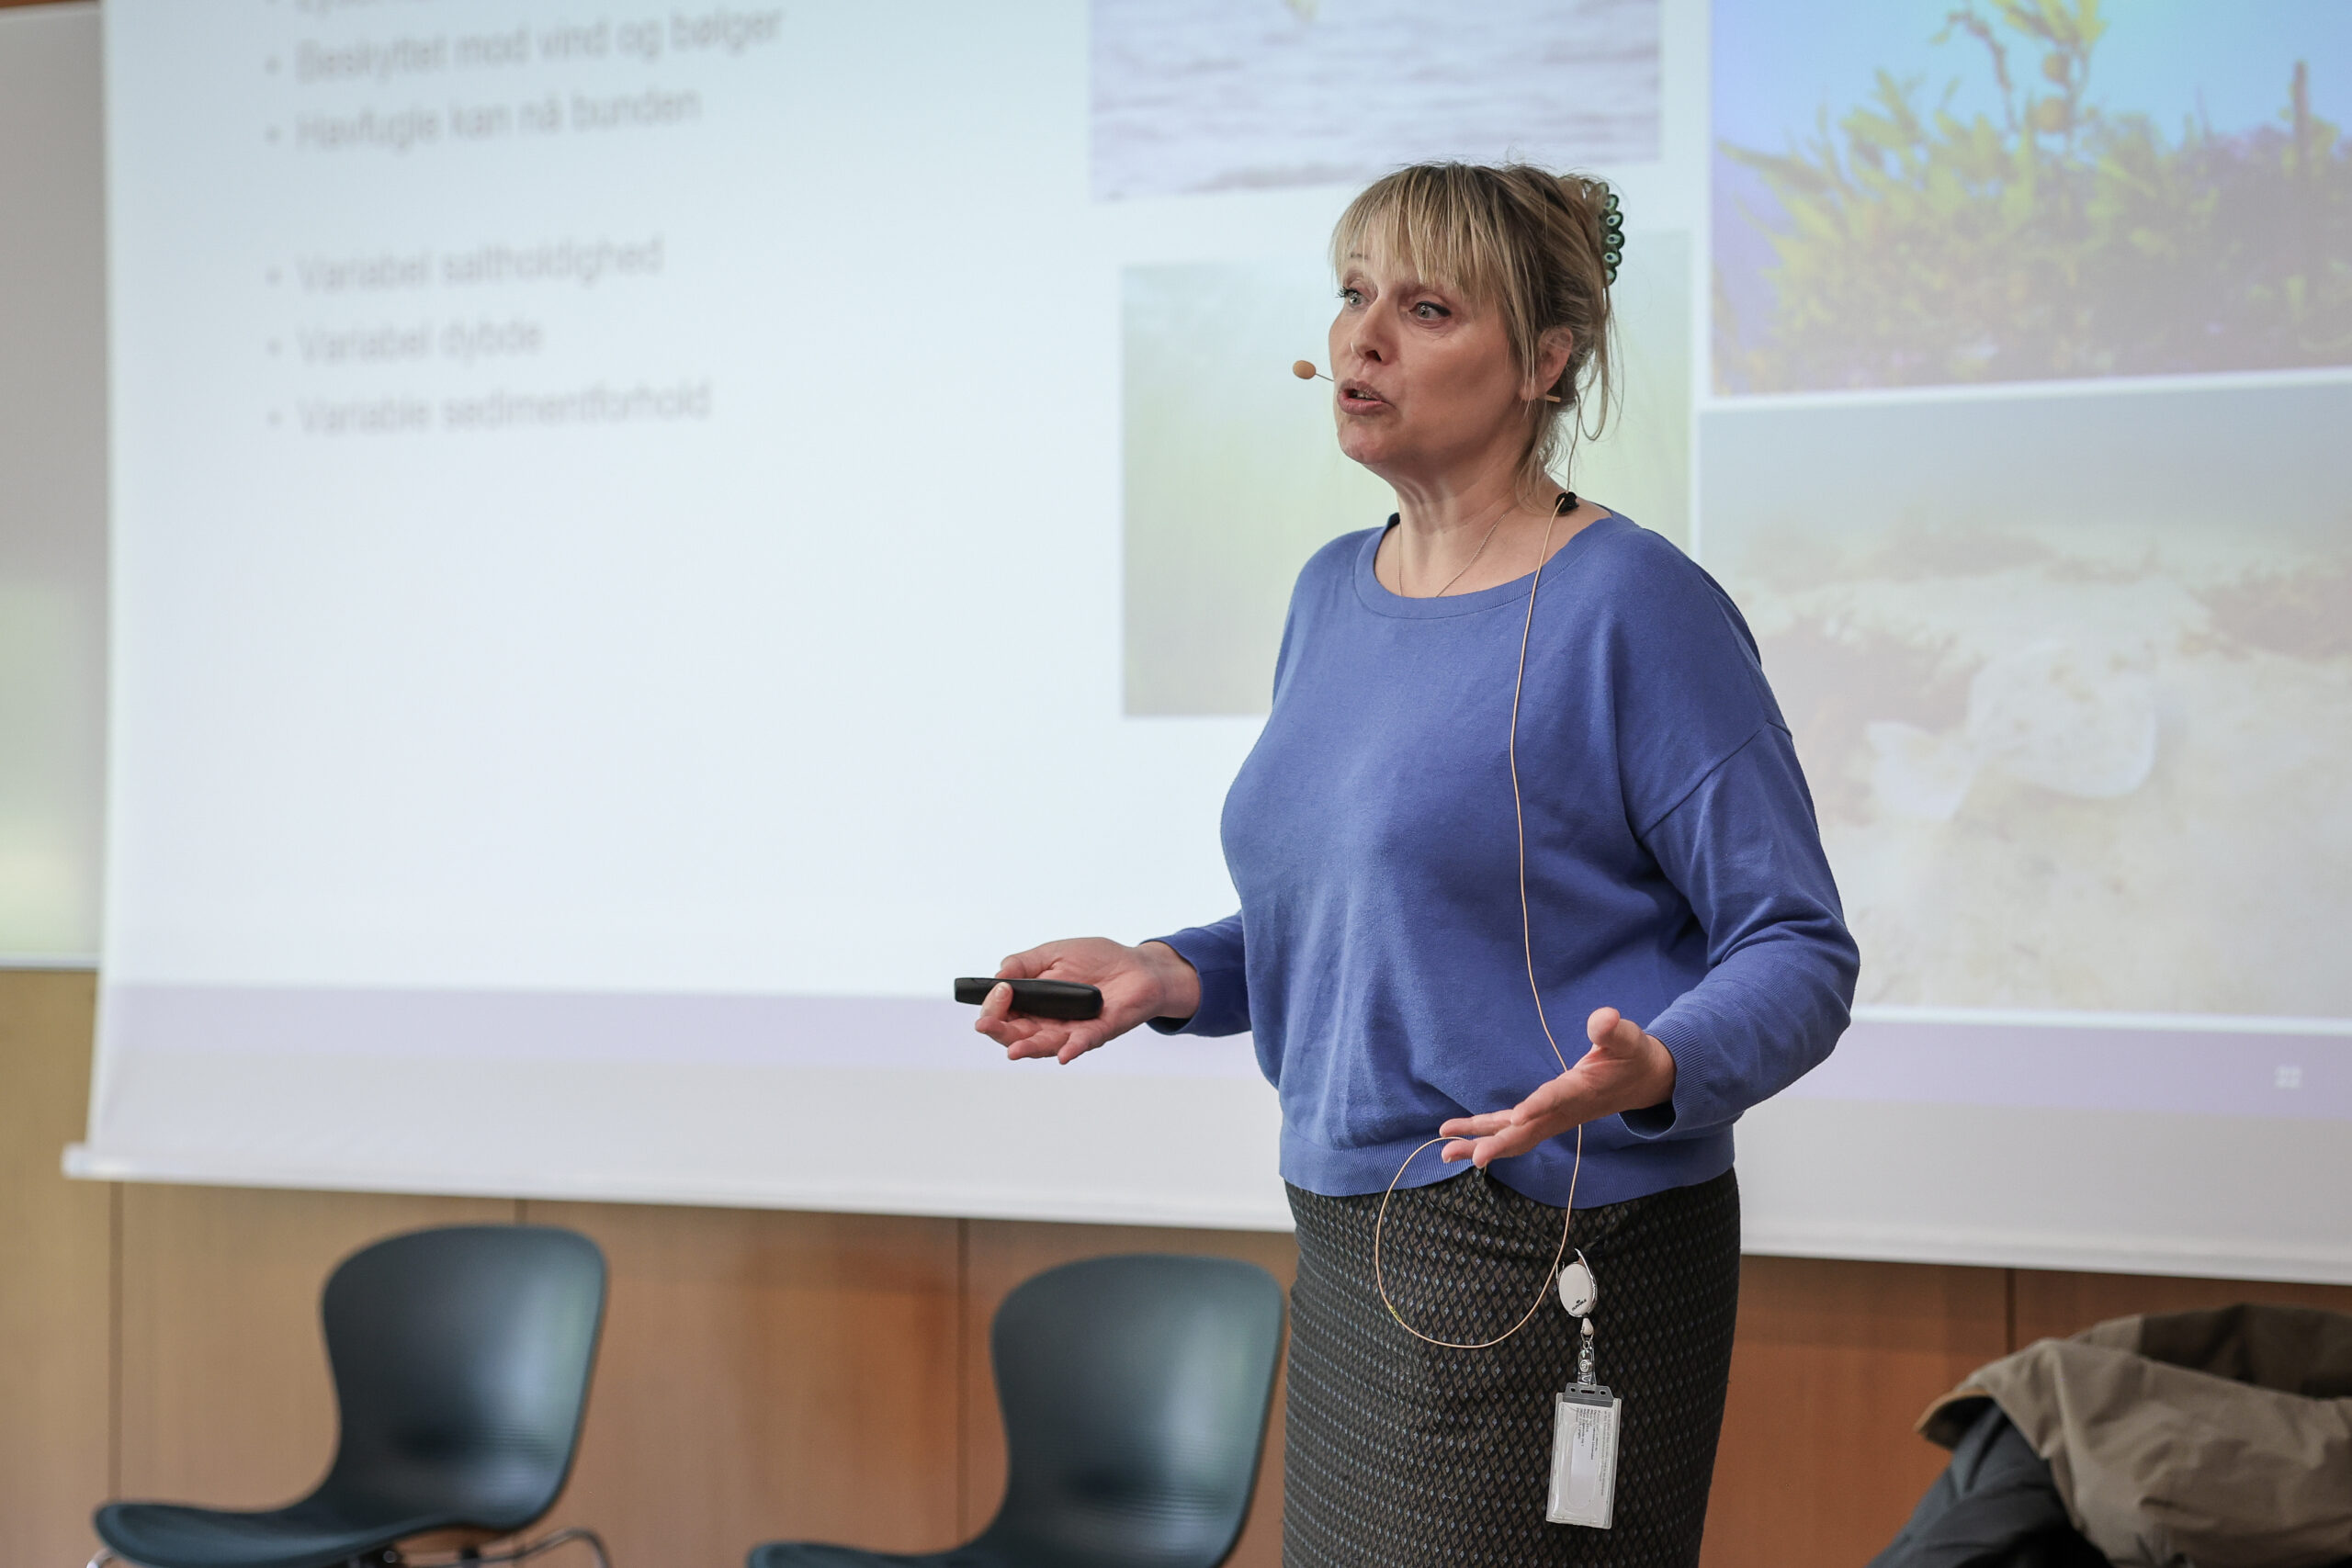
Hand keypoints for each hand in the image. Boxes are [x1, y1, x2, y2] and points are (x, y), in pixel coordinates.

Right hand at [974, 937, 1201, 1064]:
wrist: (1139, 966)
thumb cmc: (1098, 960)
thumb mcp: (1054, 952)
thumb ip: (1024, 963)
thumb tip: (998, 975)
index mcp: (1034, 1003)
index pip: (1004, 1013)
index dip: (994, 1006)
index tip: (999, 989)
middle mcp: (1049, 1022)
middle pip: (1017, 1035)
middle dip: (999, 1031)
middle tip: (986, 1024)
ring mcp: (1072, 1030)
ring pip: (1045, 1045)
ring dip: (1028, 1048)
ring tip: (1014, 1050)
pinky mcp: (1098, 1032)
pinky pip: (1083, 1043)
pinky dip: (1072, 1049)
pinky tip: (1063, 1054)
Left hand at [1437, 1007, 1677, 1168]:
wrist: (1642, 1083)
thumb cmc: (1632, 1057)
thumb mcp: (1629, 1039)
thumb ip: (1613, 1031)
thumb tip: (1603, 1018)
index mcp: (1581, 1090)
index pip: (1557, 1099)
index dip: (1538, 1106)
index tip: (1517, 1117)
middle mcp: (1562, 1111)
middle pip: (1527, 1133)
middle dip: (1499, 1144)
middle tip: (1472, 1156)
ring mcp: (1552, 1118)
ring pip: (1513, 1137)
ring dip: (1480, 1143)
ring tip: (1445, 1151)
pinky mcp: (1543, 1116)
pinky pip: (1510, 1130)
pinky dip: (1485, 1134)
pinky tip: (1459, 1137)